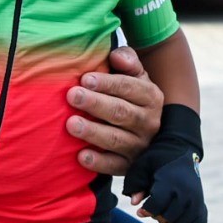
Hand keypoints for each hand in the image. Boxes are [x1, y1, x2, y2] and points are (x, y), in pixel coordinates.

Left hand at [66, 44, 163, 175]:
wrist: (146, 127)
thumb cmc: (131, 94)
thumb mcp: (135, 75)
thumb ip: (127, 61)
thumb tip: (116, 57)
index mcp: (150, 96)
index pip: (129, 88)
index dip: (107, 83)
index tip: (85, 79)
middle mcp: (149, 122)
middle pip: (121, 113)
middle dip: (95, 104)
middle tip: (72, 96)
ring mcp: (140, 146)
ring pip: (117, 139)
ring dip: (93, 132)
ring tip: (71, 124)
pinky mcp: (130, 166)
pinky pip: (115, 166)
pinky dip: (98, 162)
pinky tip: (81, 156)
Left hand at [122, 104, 206, 222]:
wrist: (180, 149)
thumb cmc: (156, 159)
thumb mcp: (142, 166)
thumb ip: (135, 183)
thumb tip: (134, 203)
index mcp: (169, 182)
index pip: (156, 206)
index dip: (146, 211)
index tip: (140, 211)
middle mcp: (185, 191)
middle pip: (169, 217)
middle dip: (157, 217)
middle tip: (153, 211)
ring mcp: (196, 198)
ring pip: (183, 222)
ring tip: (163, 217)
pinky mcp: (202, 201)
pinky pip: (199, 222)